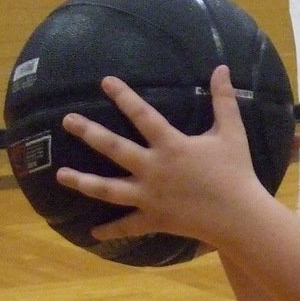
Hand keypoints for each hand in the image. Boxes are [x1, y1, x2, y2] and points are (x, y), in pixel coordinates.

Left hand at [56, 65, 259, 246]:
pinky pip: (128, 225)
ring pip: (109, 189)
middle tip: (67, 120)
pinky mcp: (154, 218)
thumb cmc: (236, 172)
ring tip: (61, 175)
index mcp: (171, 145)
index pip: (142, 114)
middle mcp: (154, 169)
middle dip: (88, 133)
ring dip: (83, 182)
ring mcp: (150, 196)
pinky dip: (110, 230)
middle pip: (114, 148)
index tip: (104, 81)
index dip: (123, 96)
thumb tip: (222, 68)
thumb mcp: (231, 132)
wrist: (238, 216)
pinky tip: (92, 232)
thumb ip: (223, 100)